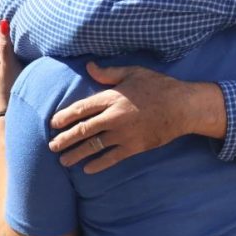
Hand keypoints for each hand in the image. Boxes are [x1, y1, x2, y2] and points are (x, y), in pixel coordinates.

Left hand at [47, 62, 223, 172]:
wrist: (183, 107)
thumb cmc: (159, 86)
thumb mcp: (133, 72)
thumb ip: (109, 73)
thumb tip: (88, 66)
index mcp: (112, 97)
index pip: (81, 109)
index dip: (65, 117)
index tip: (53, 124)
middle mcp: (114, 117)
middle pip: (83, 130)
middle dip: (65, 139)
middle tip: (52, 146)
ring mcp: (124, 134)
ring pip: (94, 146)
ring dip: (76, 154)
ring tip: (64, 161)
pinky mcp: (134, 147)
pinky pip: (112, 158)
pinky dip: (98, 165)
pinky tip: (87, 170)